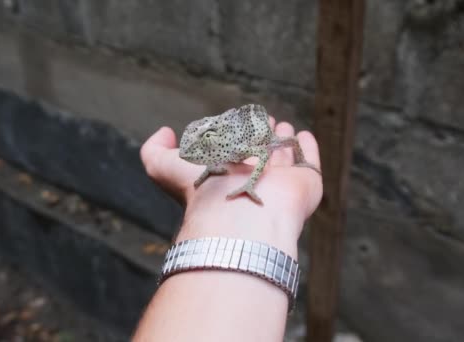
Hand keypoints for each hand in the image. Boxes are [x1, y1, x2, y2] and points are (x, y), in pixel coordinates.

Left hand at [140, 118, 322, 256]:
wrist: (238, 213)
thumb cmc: (201, 191)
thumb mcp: (162, 168)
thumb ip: (154, 150)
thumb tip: (166, 132)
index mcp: (224, 177)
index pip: (231, 154)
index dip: (234, 137)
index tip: (236, 119)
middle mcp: (252, 180)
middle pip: (258, 155)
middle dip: (260, 136)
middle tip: (265, 120)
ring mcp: (280, 183)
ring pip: (283, 157)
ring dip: (282, 139)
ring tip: (283, 125)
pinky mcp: (304, 184)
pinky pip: (309, 162)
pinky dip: (308, 149)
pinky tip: (304, 136)